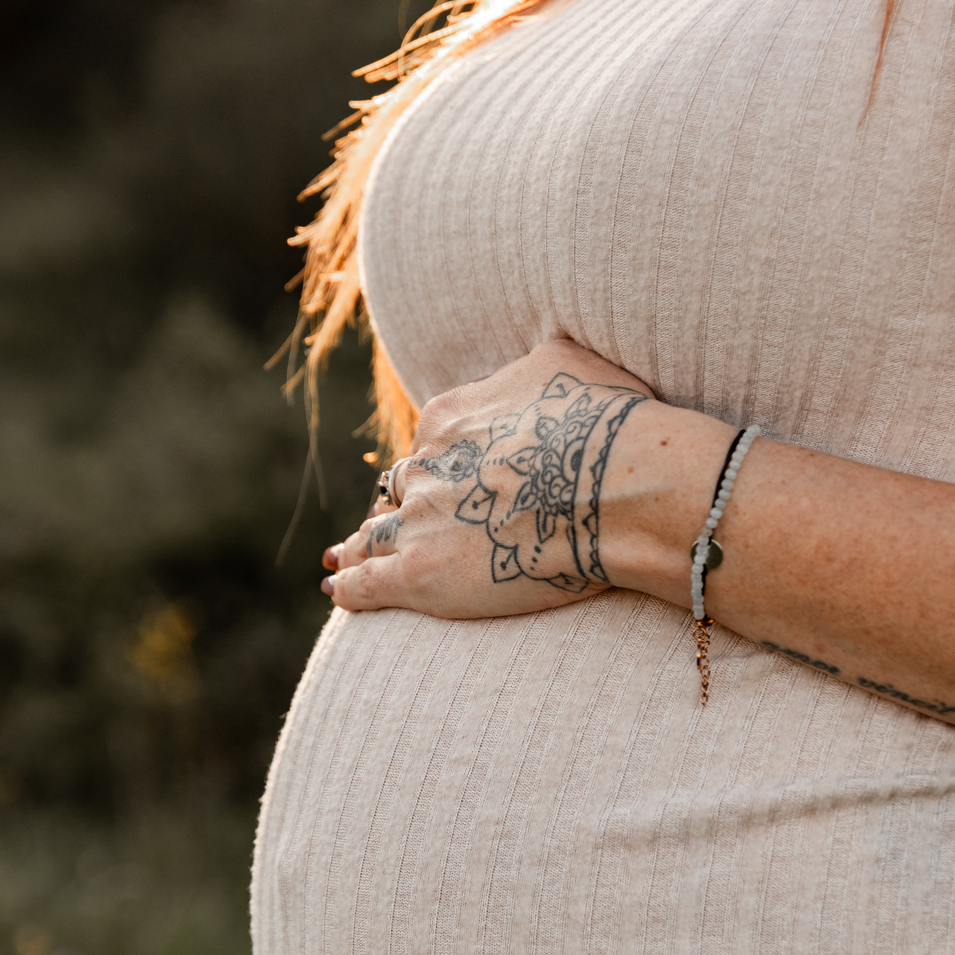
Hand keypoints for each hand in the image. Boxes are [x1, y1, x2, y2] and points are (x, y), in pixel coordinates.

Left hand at [321, 338, 671, 618]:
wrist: (616, 487)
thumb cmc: (607, 425)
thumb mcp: (567, 363)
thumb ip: (530, 368)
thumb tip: (533, 367)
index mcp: (449, 418)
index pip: (431, 443)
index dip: (440, 462)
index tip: (448, 477)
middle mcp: (425, 466)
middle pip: (401, 487)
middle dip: (399, 502)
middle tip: (391, 520)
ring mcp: (418, 521)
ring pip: (373, 534)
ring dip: (359, 545)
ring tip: (342, 557)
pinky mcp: (420, 574)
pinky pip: (369, 583)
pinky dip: (350, 587)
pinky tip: (338, 592)